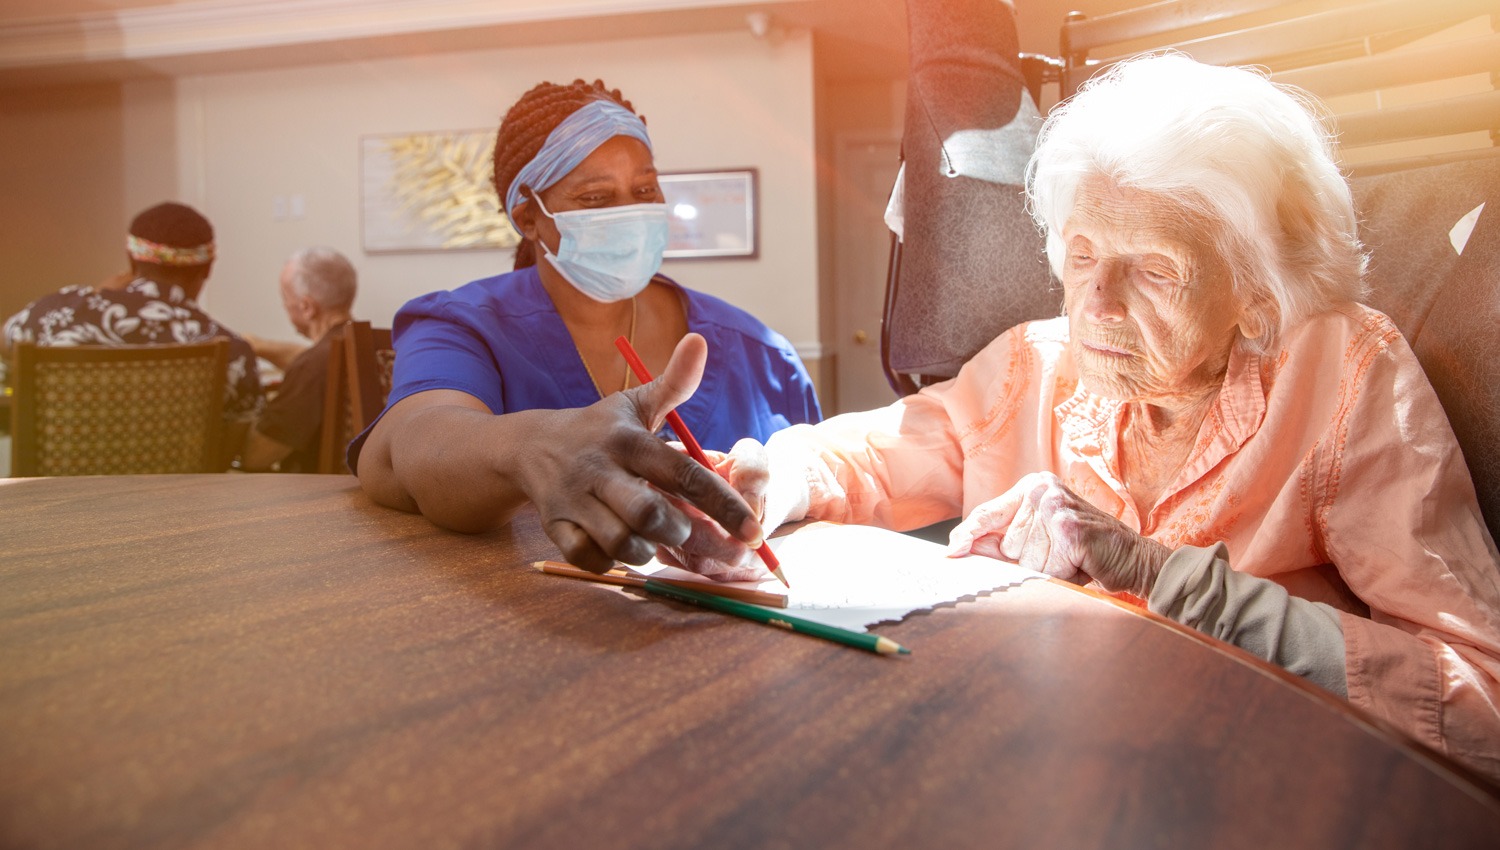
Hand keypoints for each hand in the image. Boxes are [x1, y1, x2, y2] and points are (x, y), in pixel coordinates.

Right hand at [519, 334, 764, 572]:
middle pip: (648, 513)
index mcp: (629, 440)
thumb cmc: (600, 429)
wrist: (531, 445)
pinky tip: (621, 548)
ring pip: (619, 542)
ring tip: (652, 539)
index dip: (724, 505)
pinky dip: (611, 562)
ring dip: (645, 551)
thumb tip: (700, 341)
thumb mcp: (635, 403)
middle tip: (683, 529)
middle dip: (677, 531)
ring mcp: (574, 500)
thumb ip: (674, 382)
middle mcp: (600, 470)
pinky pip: (588, 558)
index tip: (754, 533)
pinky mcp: (554, 526)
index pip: (685, 474)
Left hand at [946, 471, 1170, 595]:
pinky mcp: (1068, 527)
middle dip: (1027, 561)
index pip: (987, 512)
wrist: (1132, 558)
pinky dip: (1062, 573)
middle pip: (1006, 543)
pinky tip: (1080, 562)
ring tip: (1072, 559)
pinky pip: (1046, 565)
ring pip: (1026, 558)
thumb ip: (999, 543)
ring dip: (1047, 569)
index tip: (952, 551)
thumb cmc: (1083, 551)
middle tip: (1060, 555)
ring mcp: (1056, 505)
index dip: (968, 535)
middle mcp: (1042, 488)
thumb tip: (961, 548)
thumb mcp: (1036, 543)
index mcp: (1032, 486)